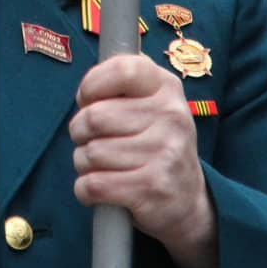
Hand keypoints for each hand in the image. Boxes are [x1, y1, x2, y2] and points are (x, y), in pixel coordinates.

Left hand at [69, 54, 217, 267]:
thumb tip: (85, 95)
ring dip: (83, 162)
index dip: (92, 84)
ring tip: (99, 164)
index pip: (122, 70)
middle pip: (94, 117)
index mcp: (167, 87)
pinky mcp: (153, 189)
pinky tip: (97, 188)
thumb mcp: (150, 102)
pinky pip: (94, 184)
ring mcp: (165, 154)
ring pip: (91, 153)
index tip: (88, 100)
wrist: (187, 197)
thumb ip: (119, 83)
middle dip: (79, 131)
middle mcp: (171, 116)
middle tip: (90, 139)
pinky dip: (84, 189)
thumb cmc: (153, 142)